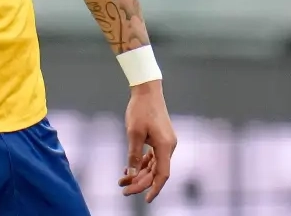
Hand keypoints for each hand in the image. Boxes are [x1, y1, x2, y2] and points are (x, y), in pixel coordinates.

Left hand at [118, 80, 176, 202]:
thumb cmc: (140, 109)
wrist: (147, 90)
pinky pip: (152, 157)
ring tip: (122, 180)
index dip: (154, 188)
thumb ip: (133, 154)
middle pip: (156, 172)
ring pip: (153, 165)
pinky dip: (141, 164)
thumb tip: (131, 173)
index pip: (162, 174)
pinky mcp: (160, 139)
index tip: (146, 199)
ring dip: (138, 174)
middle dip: (140, 182)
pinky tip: (128, 168)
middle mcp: (168, 146)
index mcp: (165, 145)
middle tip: (123, 189)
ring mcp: (165, 143)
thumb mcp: (133, 133)